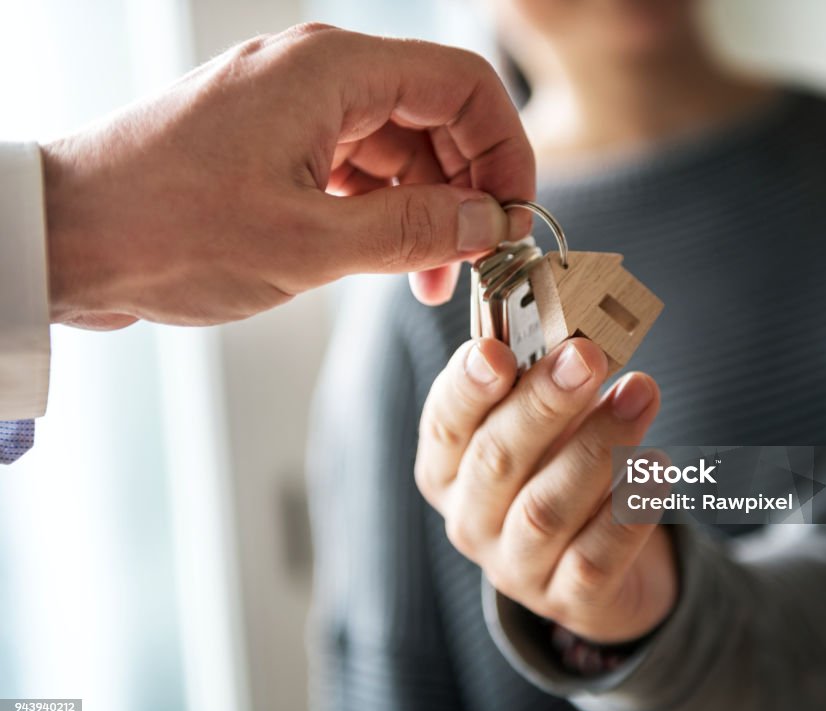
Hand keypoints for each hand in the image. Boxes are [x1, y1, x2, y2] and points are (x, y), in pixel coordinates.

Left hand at [42, 24, 534, 329]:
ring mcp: (295, 109)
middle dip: (467, 191)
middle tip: (480, 260)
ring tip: (433, 280)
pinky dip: (383, 214)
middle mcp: (318, 76)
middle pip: (435, 117)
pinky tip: (391, 263)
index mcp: (332, 72)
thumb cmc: (167, 230)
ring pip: (397, 149)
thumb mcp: (309, 244)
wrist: (67, 240)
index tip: (515, 219)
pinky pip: (356, 170)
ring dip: (426, 212)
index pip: (462, 87)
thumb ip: (413, 232)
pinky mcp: (275, 144)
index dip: (505, 152)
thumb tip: (487, 225)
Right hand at [415, 338, 677, 642]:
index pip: (445, 424)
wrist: (594, 568)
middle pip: (497, 461)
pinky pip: (595, 558)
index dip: (467, 387)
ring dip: (597, 447)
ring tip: (640, 393)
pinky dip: (626, 512)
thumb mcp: (540, 426)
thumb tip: (580, 333)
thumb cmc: (557, 472)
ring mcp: (515, 566)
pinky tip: (656, 469)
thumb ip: (545, 382)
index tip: (497, 351)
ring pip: (547, 509)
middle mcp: (471, 519)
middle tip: (587, 356)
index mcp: (448, 468)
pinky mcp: (567, 599)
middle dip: (543, 403)